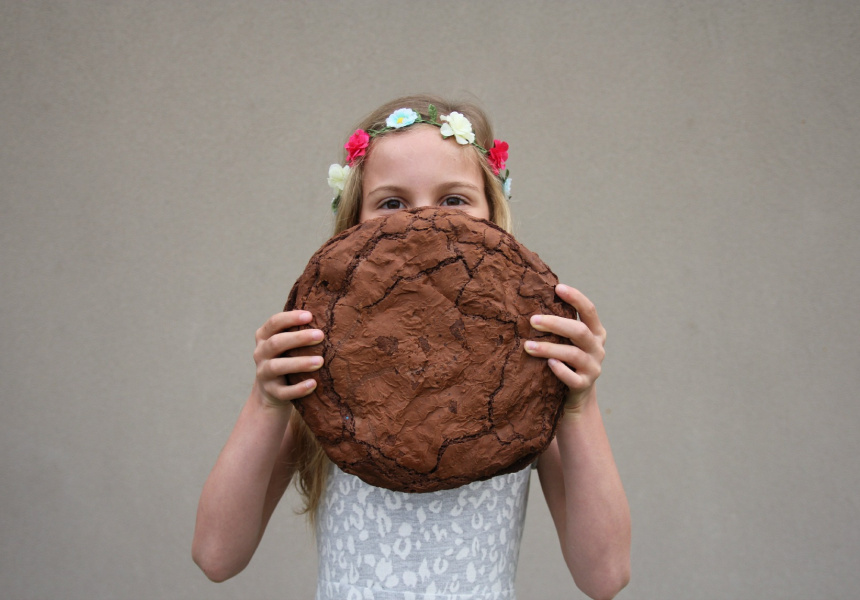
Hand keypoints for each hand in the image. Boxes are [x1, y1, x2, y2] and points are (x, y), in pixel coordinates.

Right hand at [252, 310, 323, 407]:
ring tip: (320, 361)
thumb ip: (297, 330)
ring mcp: (264, 373)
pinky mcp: (271, 392)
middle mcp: (260, 353)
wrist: (270, 392)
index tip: (310, 316)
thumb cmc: (286, 358)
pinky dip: (298, 389)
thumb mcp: (286, 343)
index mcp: (264, 337)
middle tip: (320, 335)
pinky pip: (283, 391)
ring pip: (277, 367)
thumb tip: (327, 314)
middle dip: (298, 338)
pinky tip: (313, 384)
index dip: (290, 318)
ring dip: (300, 363)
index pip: (274, 323)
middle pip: (276, 343)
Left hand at [525, 284, 606, 414]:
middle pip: (580, 331)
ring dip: (549, 348)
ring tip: (528, 346)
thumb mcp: (569, 340)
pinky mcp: (584, 385)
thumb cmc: (567, 360)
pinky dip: (560, 370)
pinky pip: (573, 378)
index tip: (558, 288)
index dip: (576, 298)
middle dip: (555, 323)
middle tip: (533, 320)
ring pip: (573, 354)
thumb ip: (561, 324)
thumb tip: (535, 298)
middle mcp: (597, 348)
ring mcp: (593, 368)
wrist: (577, 396)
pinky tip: (548, 364)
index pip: (589, 310)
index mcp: (595, 332)